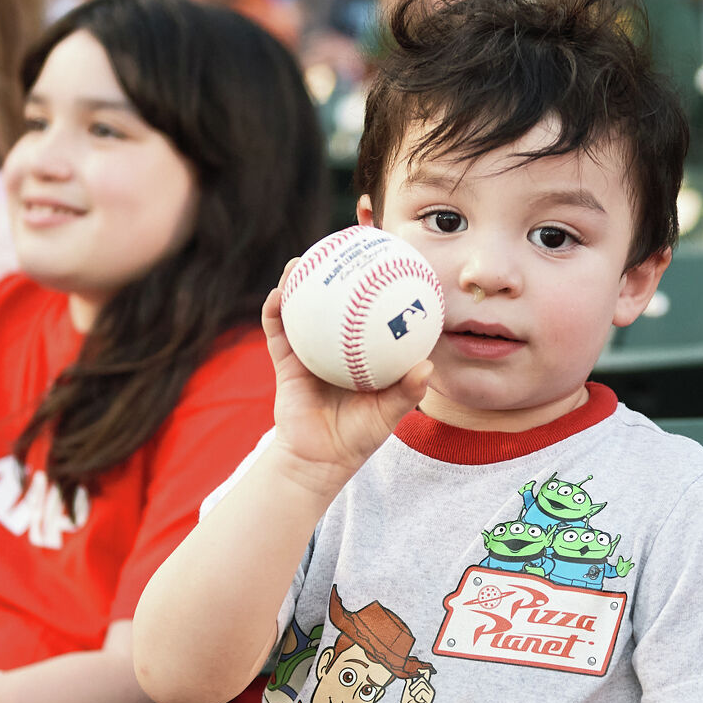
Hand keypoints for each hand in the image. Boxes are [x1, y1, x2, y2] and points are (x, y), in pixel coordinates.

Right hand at [262, 274, 431, 496]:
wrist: (317, 461)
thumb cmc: (357, 438)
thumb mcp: (387, 415)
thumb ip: (406, 392)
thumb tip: (427, 367)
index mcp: (363, 349)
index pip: (374, 307)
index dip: (380, 280)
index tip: (390, 253)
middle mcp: (337, 343)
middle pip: (338, 296)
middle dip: (339, 267)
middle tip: (345, 241)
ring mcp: (309, 349)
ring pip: (303, 307)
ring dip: (299, 280)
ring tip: (302, 260)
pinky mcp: (285, 361)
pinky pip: (278, 331)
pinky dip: (276, 311)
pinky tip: (279, 293)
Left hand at [400, 671, 434, 702]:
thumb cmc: (408, 702)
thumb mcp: (407, 690)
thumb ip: (409, 682)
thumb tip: (408, 672)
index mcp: (424, 685)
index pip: (426, 674)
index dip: (424, 669)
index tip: (420, 667)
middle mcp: (429, 688)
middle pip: (421, 679)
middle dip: (413, 686)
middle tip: (411, 693)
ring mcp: (430, 693)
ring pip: (421, 685)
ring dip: (414, 691)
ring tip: (414, 697)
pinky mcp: (430, 699)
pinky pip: (422, 692)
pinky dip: (417, 696)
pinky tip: (418, 701)